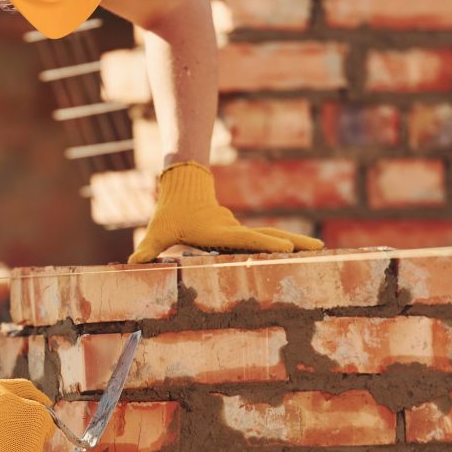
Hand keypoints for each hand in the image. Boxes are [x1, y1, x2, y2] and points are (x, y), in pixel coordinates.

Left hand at [128, 161, 324, 263]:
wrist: (183, 188)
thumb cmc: (168, 214)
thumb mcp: (157, 232)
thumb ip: (146, 248)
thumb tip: (130, 262)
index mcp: (218, 232)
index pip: (244, 238)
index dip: (263, 244)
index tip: (286, 248)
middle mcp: (233, 231)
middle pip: (268, 237)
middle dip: (294, 244)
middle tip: (319, 249)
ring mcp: (240, 231)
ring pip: (272, 237)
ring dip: (295, 244)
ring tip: (320, 250)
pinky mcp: (241, 233)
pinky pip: (266, 240)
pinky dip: (285, 245)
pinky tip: (301, 253)